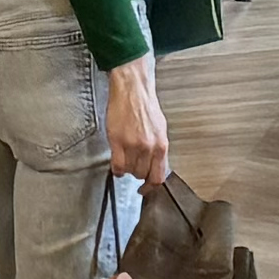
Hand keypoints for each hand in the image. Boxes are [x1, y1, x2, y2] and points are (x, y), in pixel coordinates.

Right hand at [103, 56, 170, 187]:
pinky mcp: (118, 142)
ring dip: (127, 170)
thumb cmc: (145, 105)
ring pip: (130, 171)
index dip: (151, 186)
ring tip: (124, 161)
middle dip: (137, 174)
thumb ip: (158, 148)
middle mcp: (149, 148)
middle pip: (142, 175)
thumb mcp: (160, 128)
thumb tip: (155, 163)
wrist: (132, 89)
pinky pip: (117, 166)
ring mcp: (133, 145)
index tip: (145, 189)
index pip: (158, 176)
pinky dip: (116, 169)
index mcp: (162, 145)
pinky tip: (116, 165)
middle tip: (133, 167)